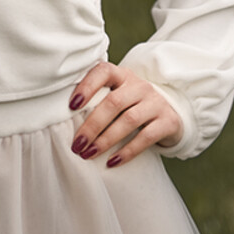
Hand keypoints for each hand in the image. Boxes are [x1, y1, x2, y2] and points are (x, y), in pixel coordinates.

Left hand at [67, 62, 181, 168]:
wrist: (169, 112)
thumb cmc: (131, 105)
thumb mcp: (117, 94)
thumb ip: (97, 99)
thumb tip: (64, 117)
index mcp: (122, 75)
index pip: (103, 72)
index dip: (87, 86)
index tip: (71, 105)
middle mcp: (139, 85)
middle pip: (113, 102)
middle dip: (92, 125)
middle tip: (77, 144)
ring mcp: (155, 102)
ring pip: (128, 120)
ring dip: (106, 139)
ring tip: (89, 153)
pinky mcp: (167, 121)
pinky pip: (146, 137)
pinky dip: (127, 151)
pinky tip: (112, 161)